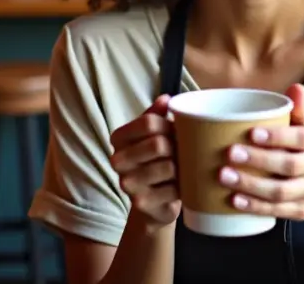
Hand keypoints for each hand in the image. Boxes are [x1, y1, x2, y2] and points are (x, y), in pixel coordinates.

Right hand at [108, 94, 180, 233]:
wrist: (155, 202)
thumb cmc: (158, 160)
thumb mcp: (156, 134)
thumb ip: (158, 114)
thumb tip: (166, 99)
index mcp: (119, 137)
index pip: (148, 122)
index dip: (170, 125)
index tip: (178, 131)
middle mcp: (117, 160)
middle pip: (158, 144)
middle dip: (178, 146)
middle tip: (186, 150)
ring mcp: (126, 183)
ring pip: (168, 166)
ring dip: (183, 166)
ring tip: (185, 167)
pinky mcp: (140, 203)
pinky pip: (172, 189)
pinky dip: (184, 186)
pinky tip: (182, 186)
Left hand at [219, 83, 303, 221]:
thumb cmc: (303, 148)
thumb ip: (296, 108)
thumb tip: (295, 88)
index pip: (300, 138)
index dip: (277, 137)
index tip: (251, 133)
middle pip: (288, 166)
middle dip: (258, 161)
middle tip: (230, 154)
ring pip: (281, 192)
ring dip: (251, 186)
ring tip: (224, 177)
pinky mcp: (300, 211)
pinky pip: (278, 211)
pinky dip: (255, 207)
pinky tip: (234, 201)